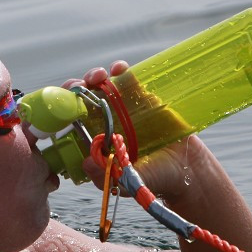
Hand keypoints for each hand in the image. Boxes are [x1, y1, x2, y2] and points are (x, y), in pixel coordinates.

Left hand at [61, 60, 206, 201]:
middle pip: (82, 99)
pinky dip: (120, 70)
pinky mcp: (143, 97)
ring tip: (99, 76)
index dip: (63, 109)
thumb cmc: (153, 178)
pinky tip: (119, 69)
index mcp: (95, 140)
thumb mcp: (127, 182)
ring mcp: (123, 108)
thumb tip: (87, 162)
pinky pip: (128, 79)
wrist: (187, 169)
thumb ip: (107, 175)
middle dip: (75, 88)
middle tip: (79, 87)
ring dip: (95, 76)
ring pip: (102, 86)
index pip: (71, 121)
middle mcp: (105, 121)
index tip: (63, 104)